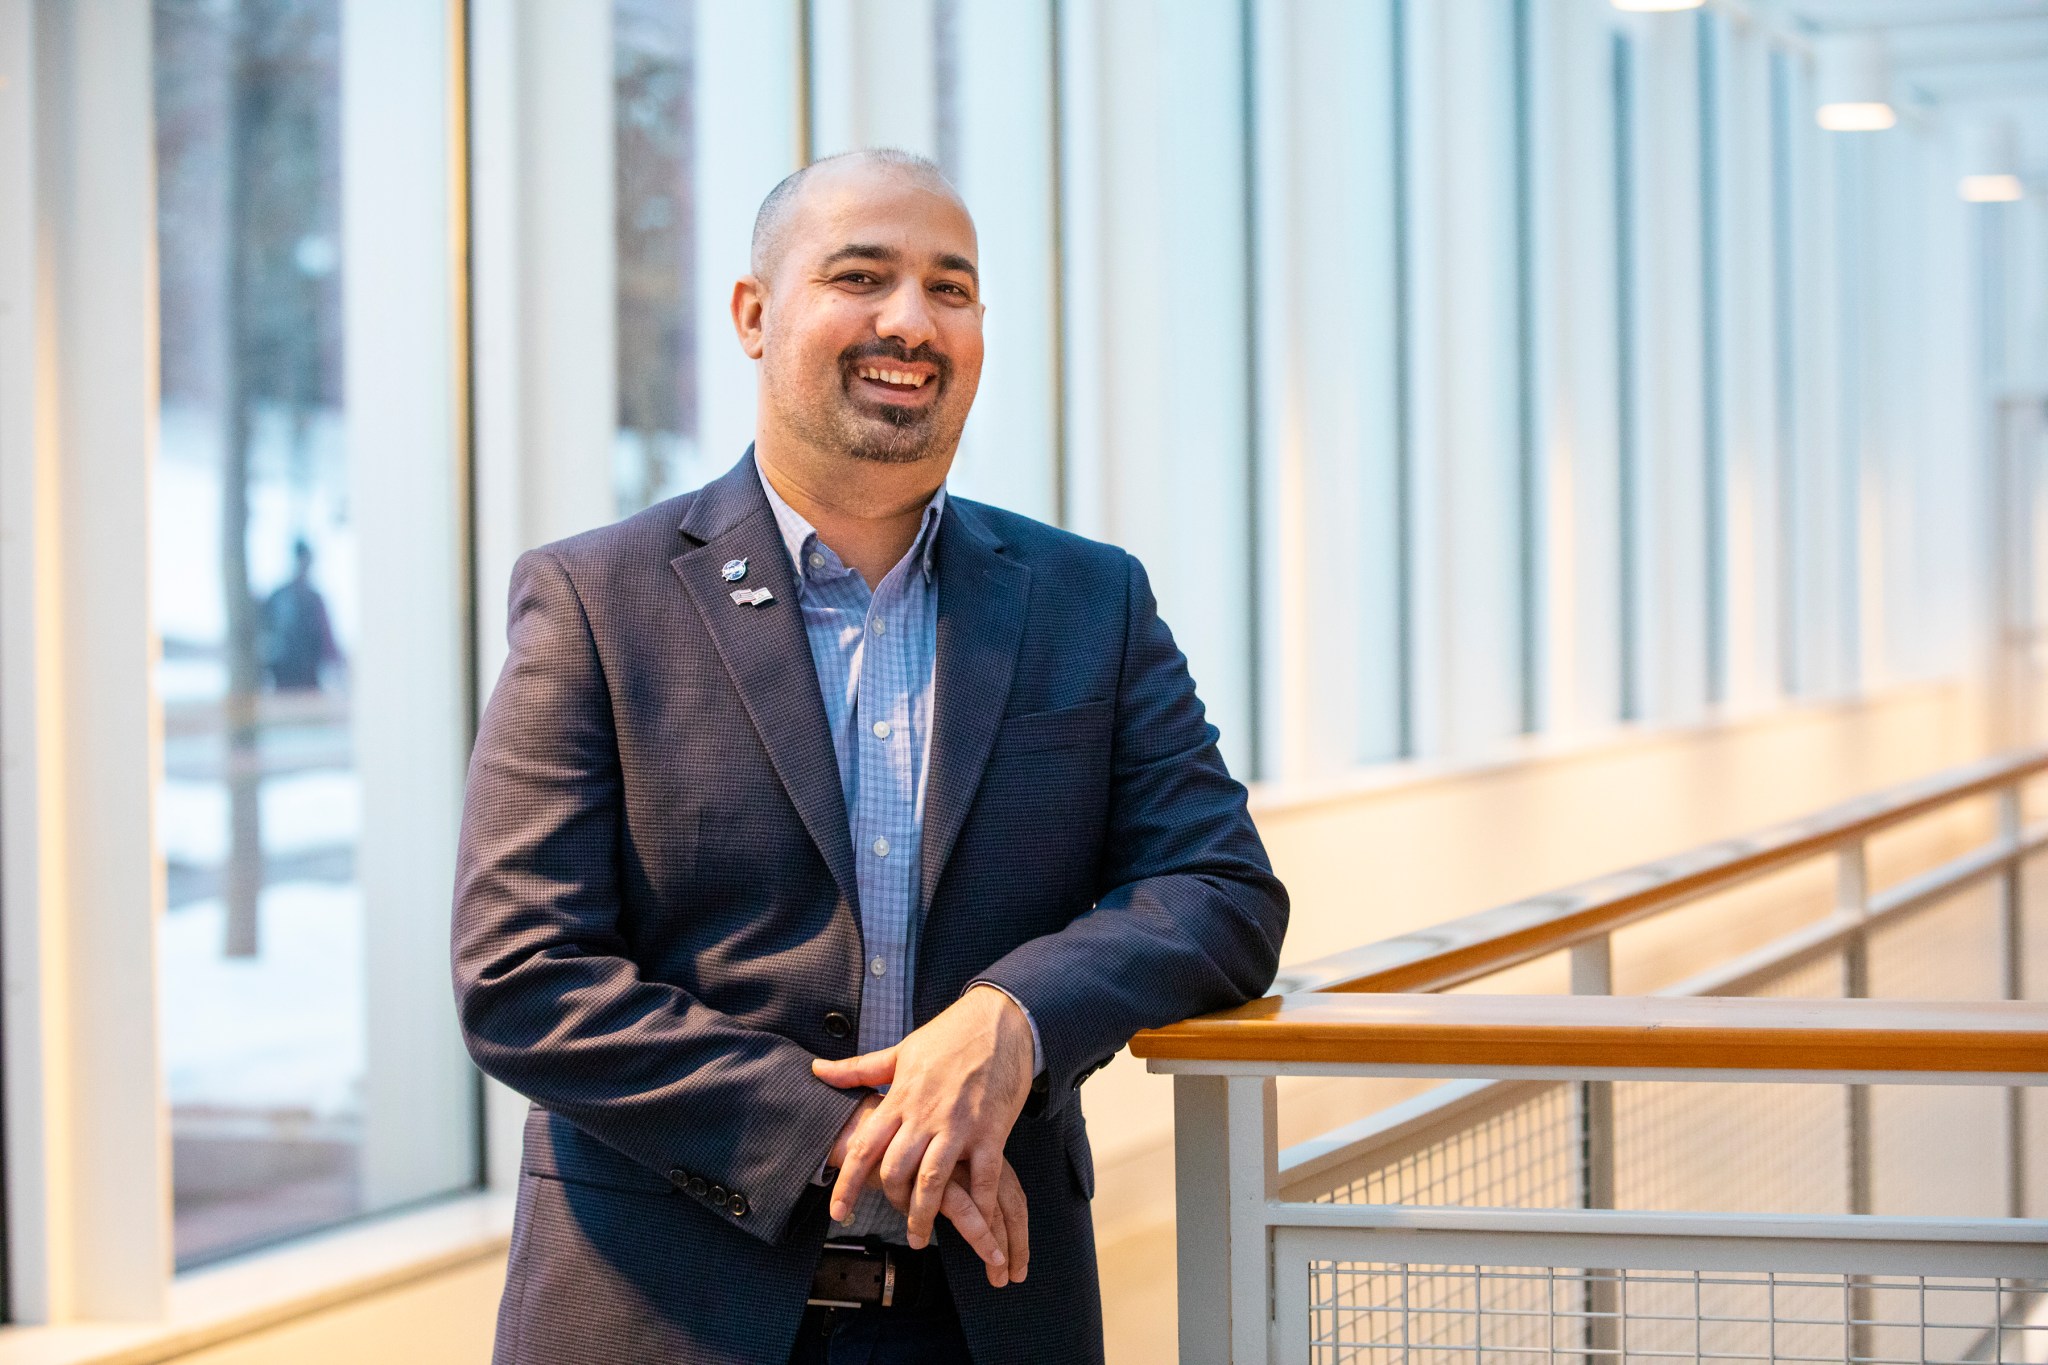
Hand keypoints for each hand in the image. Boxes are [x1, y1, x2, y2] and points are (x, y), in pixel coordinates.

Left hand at [812, 985, 1034, 1252]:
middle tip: (893, 1222)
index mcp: (901, 1097)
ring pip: (933, 1181)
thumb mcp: (901, 1050)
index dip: (847, 1183)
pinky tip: (975, 1223)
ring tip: (920, 1237)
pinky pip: (983, 1177)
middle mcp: (925, 1115)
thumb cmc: (950, 1036)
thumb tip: (818, 1069)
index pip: (866, 1147)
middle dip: (890, 1203)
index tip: (837, 1211)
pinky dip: (978, 1205)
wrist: (1001, 1021)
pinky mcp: (992, 1130)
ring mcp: (959, 1124)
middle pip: (896, 1170)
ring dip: (924, 1215)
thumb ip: (859, 1069)